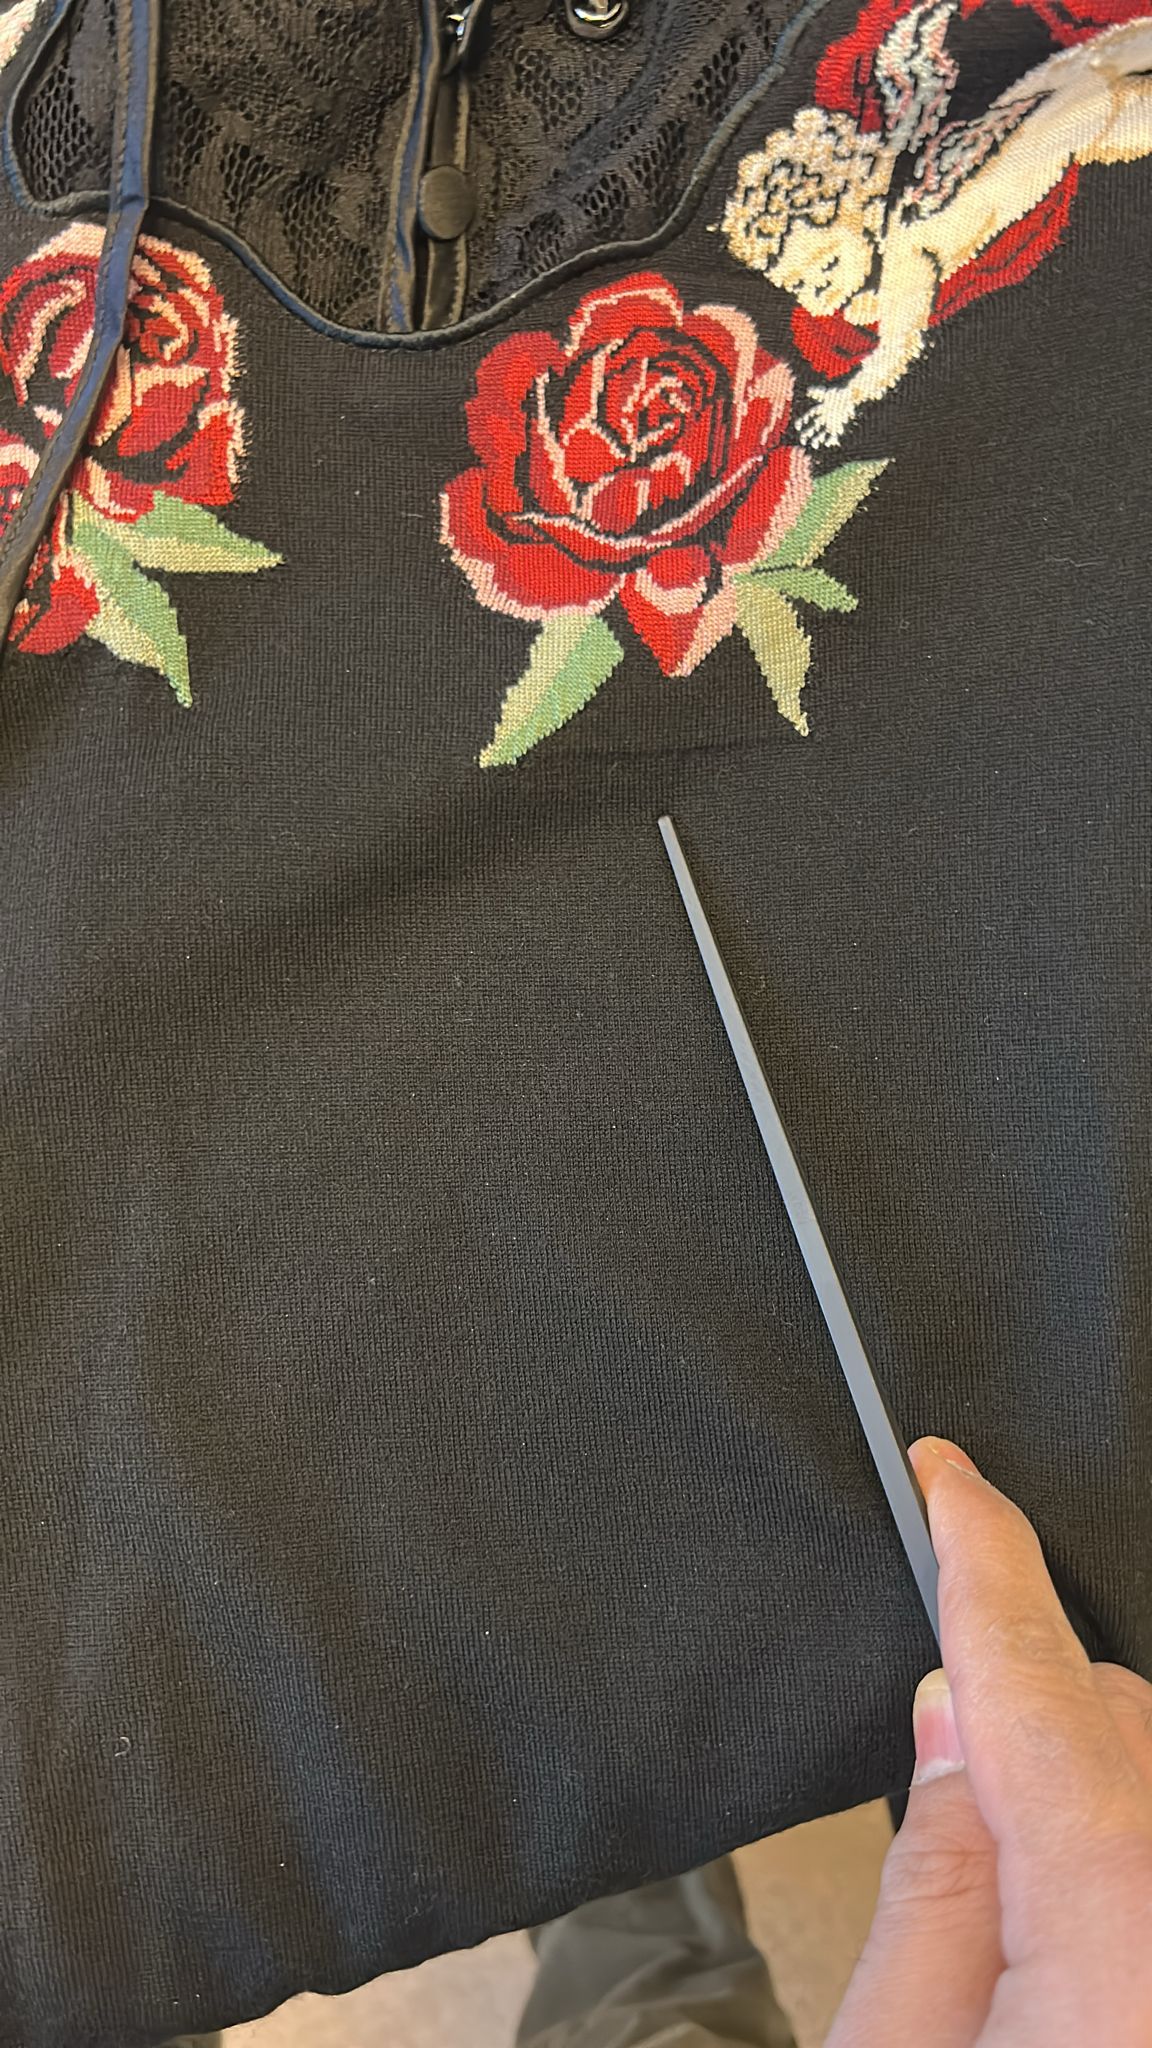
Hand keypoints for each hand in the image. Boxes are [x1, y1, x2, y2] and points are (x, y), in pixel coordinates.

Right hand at [796, 384, 857, 448]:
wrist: (848, 396)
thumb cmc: (837, 393)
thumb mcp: (827, 393)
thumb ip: (818, 392)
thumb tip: (808, 391)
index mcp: (819, 410)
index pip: (808, 417)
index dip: (801, 422)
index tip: (798, 427)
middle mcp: (822, 418)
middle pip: (812, 428)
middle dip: (806, 435)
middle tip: (802, 442)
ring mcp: (829, 423)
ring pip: (821, 433)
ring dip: (817, 440)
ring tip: (814, 446)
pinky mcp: (837, 426)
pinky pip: (832, 434)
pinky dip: (830, 439)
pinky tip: (828, 444)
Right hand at [826, 1439, 1151, 2046]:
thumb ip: (932, 1876)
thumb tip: (950, 1722)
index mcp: (1123, 1930)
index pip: (1040, 1681)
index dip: (983, 1555)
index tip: (948, 1475)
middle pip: (1119, 1723)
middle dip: (1023, 1708)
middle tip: (937, 1775)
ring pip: (1151, 1778)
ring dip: (1080, 1798)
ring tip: (1008, 1912)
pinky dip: (1115, 1844)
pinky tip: (1060, 1925)